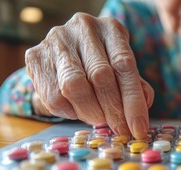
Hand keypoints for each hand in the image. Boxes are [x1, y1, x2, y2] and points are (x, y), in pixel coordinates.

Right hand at [25, 13, 153, 138]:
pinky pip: (54, 96)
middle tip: (120, 130)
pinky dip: (70, 112)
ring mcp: (56, 41)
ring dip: (91, 112)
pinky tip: (78, 110)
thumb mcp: (123, 68)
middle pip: (100, 76)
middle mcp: (83, 28)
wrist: (66, 51)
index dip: (133, 101)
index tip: (138, 128)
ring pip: (74, 87)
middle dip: (113, 111)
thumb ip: (135, 85)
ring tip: (99, 120)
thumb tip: (144, 105)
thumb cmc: (103, 62)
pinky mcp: (35, 57)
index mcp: (110, 29)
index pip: (124, 65)